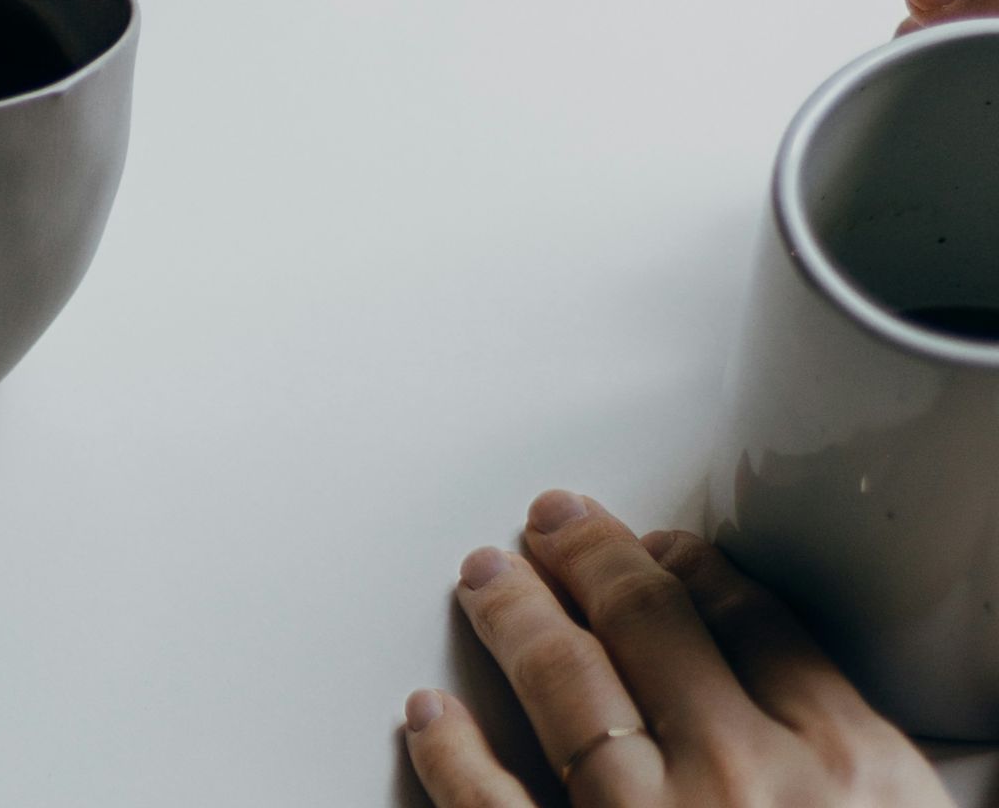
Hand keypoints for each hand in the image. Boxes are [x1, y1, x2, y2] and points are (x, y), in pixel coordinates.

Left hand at [403, 491, 951, 806]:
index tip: (661, 546)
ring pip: (566, 686)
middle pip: (652, 627)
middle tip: (550, 521)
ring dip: (516, 616)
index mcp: (846, 767)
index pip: (755, 622)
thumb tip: (843, 720)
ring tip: (484, 577)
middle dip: (592, 558)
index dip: (695, 567)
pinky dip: (450, 755)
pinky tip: (429, 715)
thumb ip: (873, 777)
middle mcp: (744, 782)